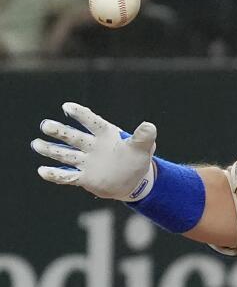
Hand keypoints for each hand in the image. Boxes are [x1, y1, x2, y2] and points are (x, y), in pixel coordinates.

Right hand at [31, 102, 156, 201]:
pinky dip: (55, 175)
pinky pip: (67, 176)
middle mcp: (92, 146)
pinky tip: (42, 171)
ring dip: (51, 150)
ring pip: (65, 154)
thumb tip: (149, 126)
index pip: (91, 121)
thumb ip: (144, 137)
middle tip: (45, 125)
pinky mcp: (84, 178)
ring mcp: (86, 162)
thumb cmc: (137, 159)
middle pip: (72, 137)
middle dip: (59, 131)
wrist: (134, 180)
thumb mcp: (144, 148)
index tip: (67, 106)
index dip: (80, 113)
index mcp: (105, 135)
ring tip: (36, 144)